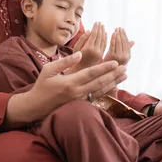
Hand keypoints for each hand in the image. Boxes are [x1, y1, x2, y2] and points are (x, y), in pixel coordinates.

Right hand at [4, 52, 127, 127]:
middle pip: (100, 83)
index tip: (115, 62)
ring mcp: (79, 100)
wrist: (36, 106)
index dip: (104, 68)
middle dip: (113, 75)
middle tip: (125, 68)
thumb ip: (64, 61)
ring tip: (124, 75)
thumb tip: (79, 54)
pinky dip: (107, 90)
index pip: (91, 74)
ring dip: (113, 83)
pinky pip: (96, 96)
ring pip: (100, 90)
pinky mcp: (80, 104)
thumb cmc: (41, 85)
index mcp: (70, 82)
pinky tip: (114, 85)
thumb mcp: (48, 70)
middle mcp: (77, 92)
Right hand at [70, 22, 106, 71]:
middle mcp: (95, 51)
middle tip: (100, 23)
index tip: (97, 22)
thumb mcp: (76, 48)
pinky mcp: (102, 56)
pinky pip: (105, 45)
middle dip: (100, 29)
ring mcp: (100, 54)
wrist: (81, 70)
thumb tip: (90, 31)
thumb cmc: (76, 58)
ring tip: (103, 26)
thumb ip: (82, 39)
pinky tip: (105, 34)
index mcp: (88, 48)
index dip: (96, 27)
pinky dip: (105, 38)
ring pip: (104, 41)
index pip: (94, 35)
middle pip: (100, 37)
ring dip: (104, 32)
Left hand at [103, 27, 133, 65]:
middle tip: (119, 27)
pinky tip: (113, 33)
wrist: (106, 71)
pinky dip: (114, 38)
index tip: (122, 29)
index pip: (127, 43)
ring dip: (118, 34)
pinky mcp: (111, 55)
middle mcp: (124, 56)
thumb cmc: (114, 62)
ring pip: (119, 42)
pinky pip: (113, 45)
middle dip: (121, 34)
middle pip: (123, 42)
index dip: (125, 35)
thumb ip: (127, 49)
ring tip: (116, 29)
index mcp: (128, 56)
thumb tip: (133, 41)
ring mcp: (118, 56)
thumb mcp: (122, 56)